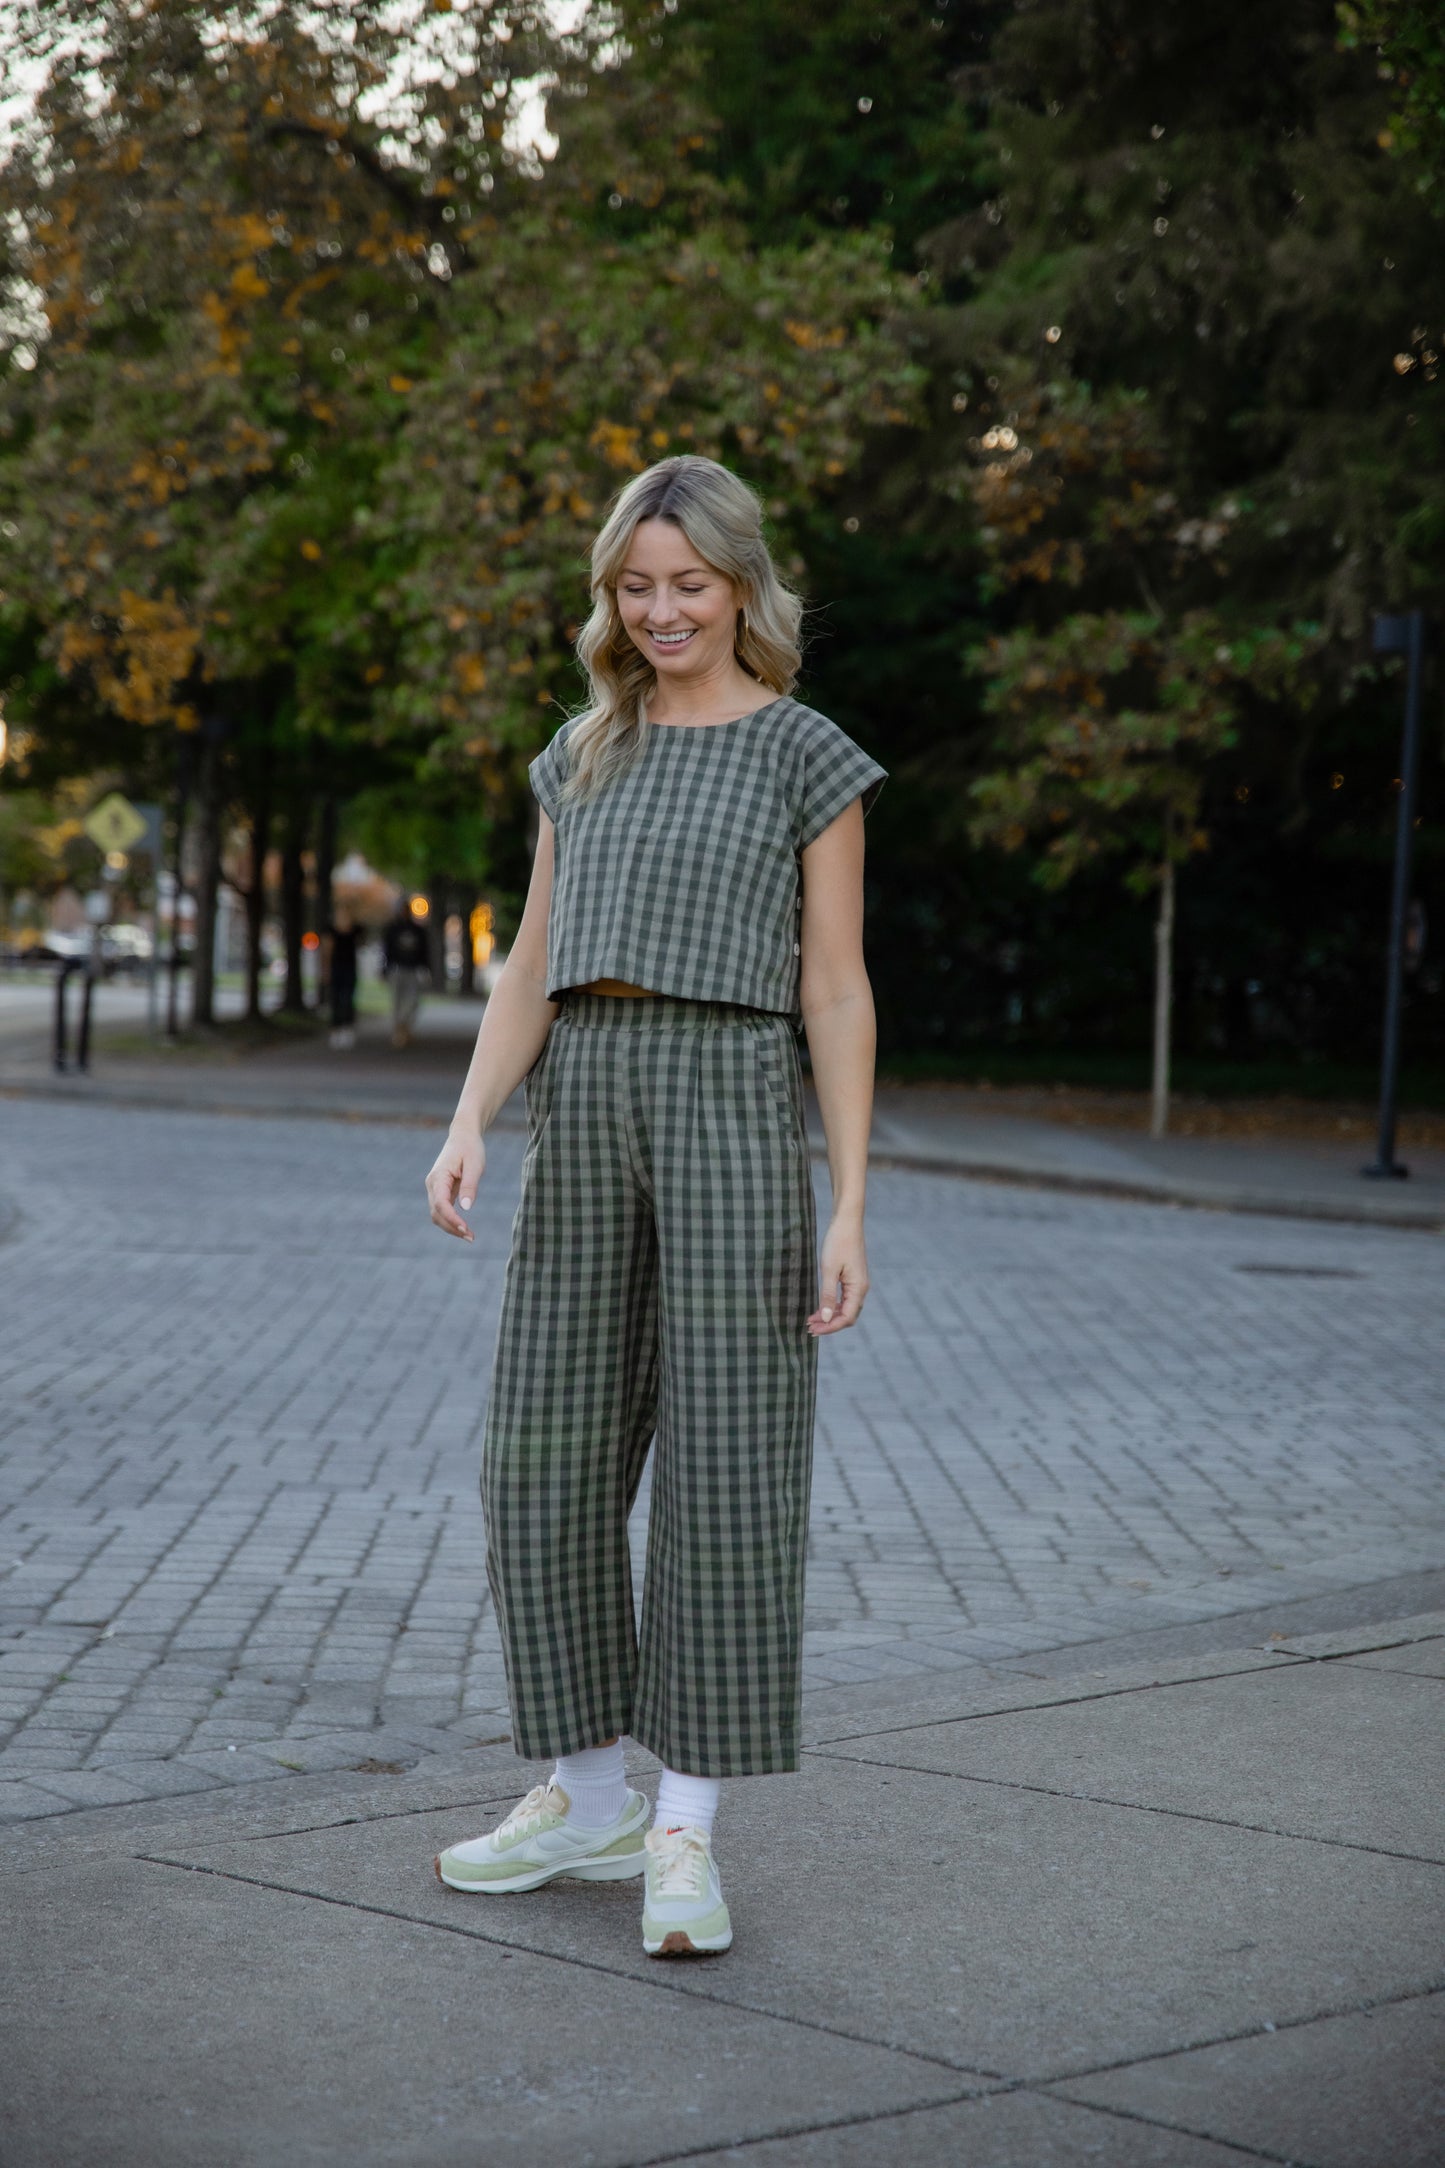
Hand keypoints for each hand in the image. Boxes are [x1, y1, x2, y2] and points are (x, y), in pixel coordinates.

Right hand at [425, 1126, 484, 1241]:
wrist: (463, 1136)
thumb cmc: (470, 1148)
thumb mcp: (475, 1165)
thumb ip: (470, 1186)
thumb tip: (466, 1208)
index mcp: (438, 1177)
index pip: (440, 1203)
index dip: (451, 1218)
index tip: (466, 1228)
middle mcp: (432, 1184)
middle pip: (437, 1213)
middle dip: (452, 1227)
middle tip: (471, 1237)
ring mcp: (435, 1189)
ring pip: (438, 1215)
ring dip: (451, 1227)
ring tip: (470, 1236)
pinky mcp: (441, 1192)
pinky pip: (443, 1211)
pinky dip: (451, 1221)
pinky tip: (464, 1228)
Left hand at [808, 1212, 868, 1335]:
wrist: (847, 1221)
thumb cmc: (838, 1242)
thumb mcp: (829, 1270)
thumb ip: (828, 1296)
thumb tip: (826, 1318)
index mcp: (858, 1288)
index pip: (847, 1318)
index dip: (830, 1327)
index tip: (812, 1329)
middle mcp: (862, 1288)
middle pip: (848, 1316)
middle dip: (829, 1324)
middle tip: (809, 1327)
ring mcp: (859, 1283)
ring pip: (847, 1308)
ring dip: (831, 1316)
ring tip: (812, 1319)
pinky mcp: (854, 1278)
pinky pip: (846, 1299)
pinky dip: (834, 1306)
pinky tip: (822, 1307)